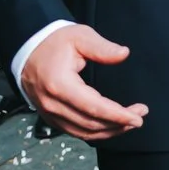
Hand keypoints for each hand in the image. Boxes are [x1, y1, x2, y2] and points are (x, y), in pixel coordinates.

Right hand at [19, 22, 148, 141]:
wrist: (28, 50)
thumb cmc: (54, 42)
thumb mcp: (79, 37)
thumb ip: (102, 47)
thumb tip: (123, 54)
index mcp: (59, 85)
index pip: (94, 108)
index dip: (118, 115)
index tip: (139, 115)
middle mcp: (52, 104)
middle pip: (91, 124)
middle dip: (119, 124)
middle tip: (140, 116)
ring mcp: (49, 113)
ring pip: (84, 132)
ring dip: (109, 131)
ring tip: (129, 123)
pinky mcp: (50, 117)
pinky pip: (75, 132)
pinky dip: (95, 133)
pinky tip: (111, 127)